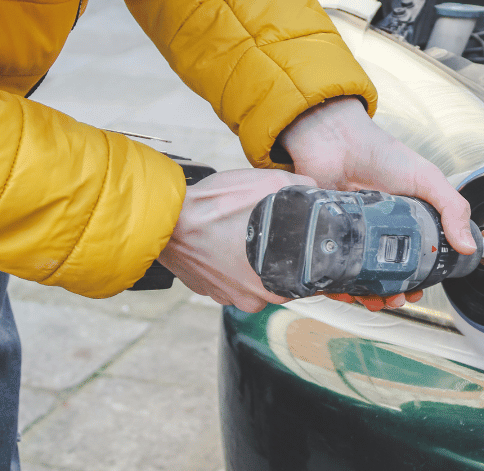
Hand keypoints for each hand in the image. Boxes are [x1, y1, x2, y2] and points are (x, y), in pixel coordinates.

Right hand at [158, 167, 316, 311]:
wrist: (164, 218)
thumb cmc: (214, 205)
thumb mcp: (269, 184)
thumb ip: (301, 188)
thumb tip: (319, 190)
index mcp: (274, 284)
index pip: (308, 278)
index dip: (310, 254)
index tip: (306, 238)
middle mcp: (252, 300)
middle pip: (281, 277)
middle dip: (281, 253)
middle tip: (273, 228)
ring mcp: (227, 297)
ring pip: (254, 277)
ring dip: (254, 257)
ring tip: (244, 230)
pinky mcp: (208, 289)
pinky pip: (230, 275)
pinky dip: (231, 259)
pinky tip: (226, 237)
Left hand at [279, 96, 474, 311]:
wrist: (336, 138)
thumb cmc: (380, 152)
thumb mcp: (426, 178)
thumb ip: (451, 208)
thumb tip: (468, 245)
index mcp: (405, 222)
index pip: (414, 259)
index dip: (418, 280)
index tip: (417, 293)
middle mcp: (377, 231)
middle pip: (385, 275)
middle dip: (391, 294)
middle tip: (395, 299)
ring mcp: (351, 235)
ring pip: (358, 276)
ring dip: (366, 294)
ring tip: (372, 299)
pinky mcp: (327, 235)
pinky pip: (331, 267)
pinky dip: (337, 284)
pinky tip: (344, 290)